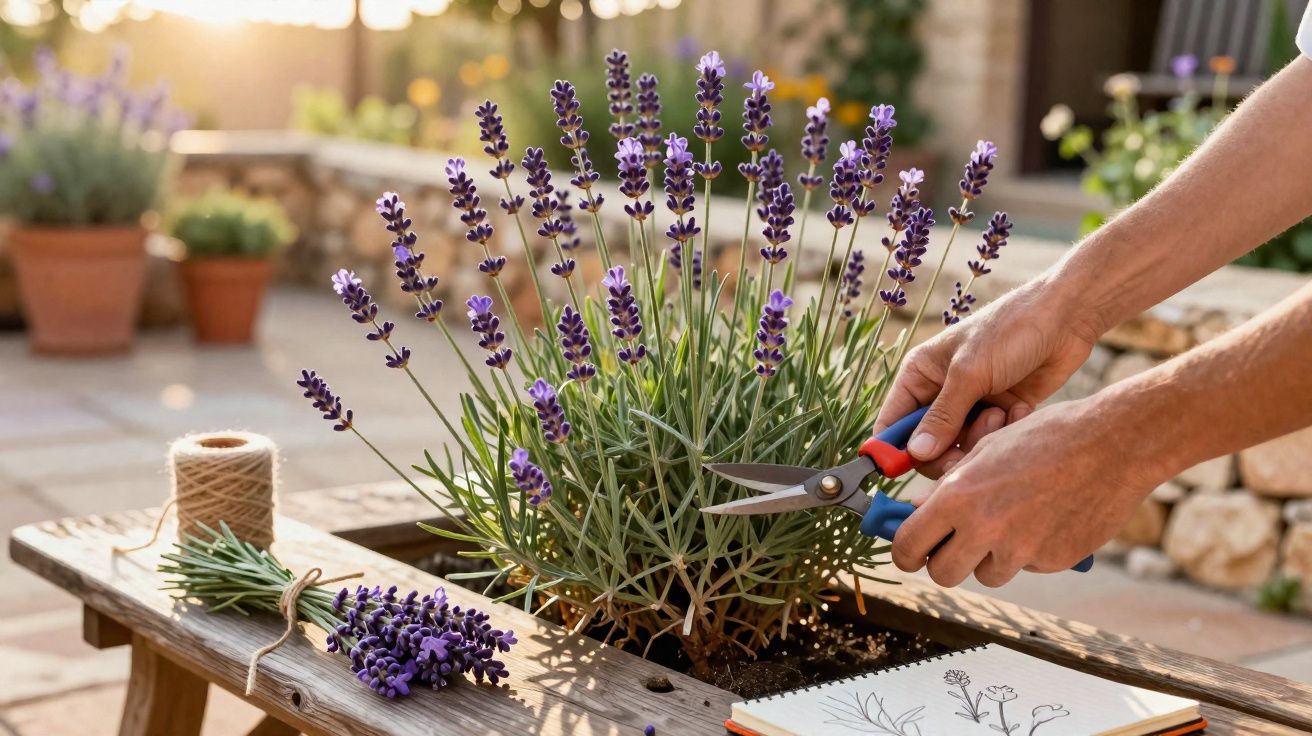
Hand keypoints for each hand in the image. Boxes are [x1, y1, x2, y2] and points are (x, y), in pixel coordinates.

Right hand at [874, 278, 1103, 476]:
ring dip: (981, 437)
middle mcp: (940, 393)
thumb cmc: (1009, 331)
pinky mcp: (999, 413)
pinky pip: (990, 441)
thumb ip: (943, 416)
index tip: (901, 472)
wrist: (1065, 318)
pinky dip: (1004, 431)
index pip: (892, 424)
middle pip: (926, 446)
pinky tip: (1020, 409)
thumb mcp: (970, 373)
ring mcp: (970, 405)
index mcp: (919, 376)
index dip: (892, 451)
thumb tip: (915, 454)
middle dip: (945, 452)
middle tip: (965, 456)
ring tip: (1001, 413)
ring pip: (960, 447)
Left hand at [891, 397, 1157, 586]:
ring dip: (989, 557)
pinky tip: (1046, 516)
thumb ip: (949, 488)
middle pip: (943, 574)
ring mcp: (1023, 550)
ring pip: (986, 574)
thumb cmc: (1046, 437)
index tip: (909, 553)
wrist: (1115, 443)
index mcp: (959, 496)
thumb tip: (917, 513)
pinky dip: (1029, 550)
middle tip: (953, 547)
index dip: (904, 553)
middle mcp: (986, 528)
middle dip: (943, 563)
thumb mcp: (986, 451)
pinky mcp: (1054, 561)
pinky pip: (1027, 566)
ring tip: (1011, 519)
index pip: (909, 546)